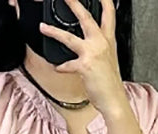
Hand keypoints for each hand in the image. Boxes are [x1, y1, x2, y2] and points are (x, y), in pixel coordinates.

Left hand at [39, 0, 127, 115]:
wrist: (113, 100)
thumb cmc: (110, 82)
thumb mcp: (108, 59)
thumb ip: (99, 47)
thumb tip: (88, 42)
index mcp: (108, 39)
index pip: (109, 13)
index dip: (104, 0)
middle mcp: (101, 42)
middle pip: (86, 17)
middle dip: (74, 4)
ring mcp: (92, 53)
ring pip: (69, 38)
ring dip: (54, 32)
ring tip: (43, 28)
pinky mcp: (85, 66)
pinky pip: (67, 64)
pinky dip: (61, 67)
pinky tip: (57, 68)